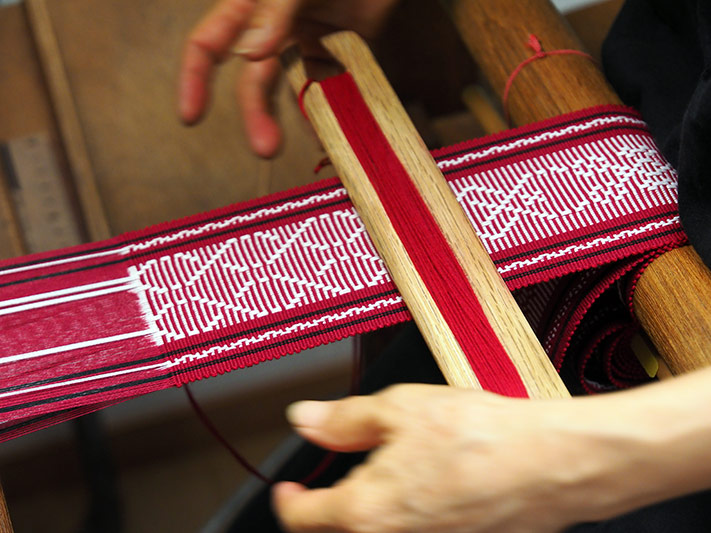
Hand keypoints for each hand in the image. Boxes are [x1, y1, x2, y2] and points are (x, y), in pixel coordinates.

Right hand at [179, 0, 397, 156]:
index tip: (190, 117)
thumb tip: (249, 52)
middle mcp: (272, 27)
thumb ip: (275, 11)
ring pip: (289, 88)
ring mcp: (304, 41)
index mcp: (251, 5)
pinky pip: (325, 86)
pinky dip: (328, 107)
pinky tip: (332, 127)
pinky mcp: (335, 51)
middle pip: (253, 80)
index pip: (209, 42)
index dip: (194, 79)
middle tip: (266, 148)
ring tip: (314, 140)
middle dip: (257, 114)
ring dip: (296, 117)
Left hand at [272, 378, 710, 532]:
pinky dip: (404, 516)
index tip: (287, 489)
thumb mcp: (399, 408)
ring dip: (368, 511)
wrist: (550, 463)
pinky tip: (426, 484)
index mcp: (364, 511)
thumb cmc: (480, 437)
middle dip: (327, 511)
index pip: (304, 518)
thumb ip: (344, 419)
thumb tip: (306, 419)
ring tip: (387, 473)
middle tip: (332, 483)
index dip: (287, 500)